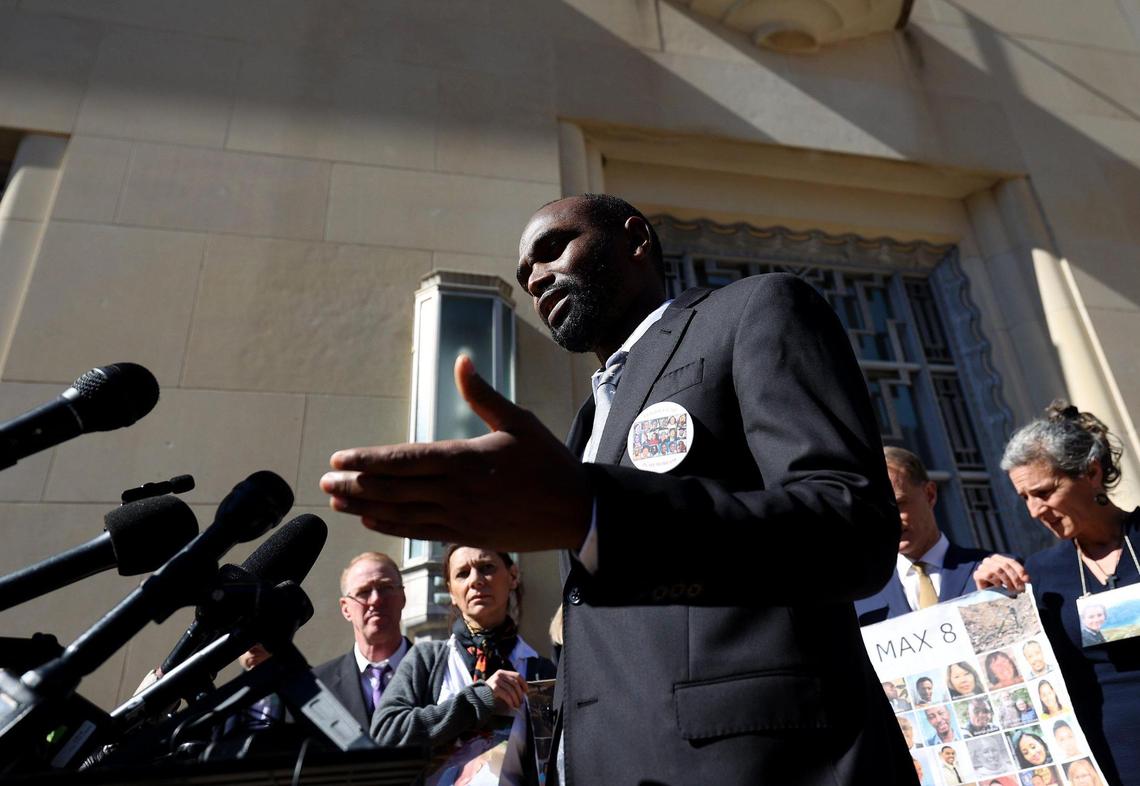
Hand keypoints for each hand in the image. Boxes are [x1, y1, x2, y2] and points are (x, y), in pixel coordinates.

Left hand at [320, 355, 592, 551]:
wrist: (576, 511)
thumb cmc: (548, 462)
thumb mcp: (519, 421)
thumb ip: (482, 394)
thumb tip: (462, 361)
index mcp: (466, 459)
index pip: (406, 461)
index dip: (369, 461)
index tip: (341, 459)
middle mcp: (457, 491)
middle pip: (395, 488)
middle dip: (356, 485)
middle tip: (325, 481)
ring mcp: (459, 517)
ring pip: (402, 513)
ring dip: (366, 507)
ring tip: (337, 501)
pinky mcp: (466, 534)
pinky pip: (421, 531)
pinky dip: (393, 526)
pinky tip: (372, 521)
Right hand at [484, 670, 527, 712]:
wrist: (479, 696)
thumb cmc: (491, 692)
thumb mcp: (500, 684)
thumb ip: (509, 684)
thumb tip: (523, 691)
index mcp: (502, 672)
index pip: (517, 675)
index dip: (523, 683)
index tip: (526, 691)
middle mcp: (499, 674)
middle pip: (515, 683)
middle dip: (520, 693)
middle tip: (522, 701)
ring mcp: (496, 681)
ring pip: (512, 690)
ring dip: (516, 699)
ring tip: (517, 705)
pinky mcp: (494, 688)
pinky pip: (506, 695)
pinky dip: (511, 701)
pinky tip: (512, 705)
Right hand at [973, 555, 1029, 592]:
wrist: (987, 596)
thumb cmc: (1001, 587)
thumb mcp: (1012, 581)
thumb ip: (1019, 578)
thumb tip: (1026, 579)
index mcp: (998, 558)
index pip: (1011, 561)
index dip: (1020, 570)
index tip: (1027, 581)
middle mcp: (989, 560)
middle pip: (1005, 565)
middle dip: (1014, 578)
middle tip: (1019, 589)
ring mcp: (982, 566)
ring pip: (997, 569)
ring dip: (1007, 581)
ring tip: (1011, 590)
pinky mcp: (977, 574)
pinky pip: (988, 575)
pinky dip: (996, 581)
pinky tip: (999, 587)